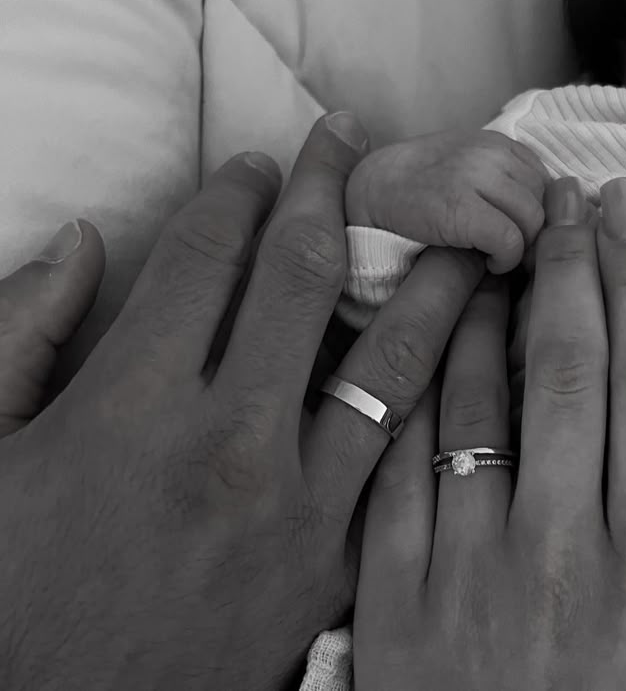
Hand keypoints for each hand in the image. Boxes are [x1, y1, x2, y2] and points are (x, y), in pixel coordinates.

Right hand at [0, 113, 484, 690]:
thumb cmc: (8, 594)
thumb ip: (21, 333)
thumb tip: (84, 241)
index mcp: (131, 401)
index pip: (205, 254)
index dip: (234, 192)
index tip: (259, 164)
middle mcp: (229, 439)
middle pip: (300, 277)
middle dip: (326, 191)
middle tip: (350, 141)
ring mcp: (298, 505)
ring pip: (390, 359)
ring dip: (430, 279)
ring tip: (463, 226)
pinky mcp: (336, 565)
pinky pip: (404, 455)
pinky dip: (439, 391)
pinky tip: (471, 350)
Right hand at [345, 129, 548, 273]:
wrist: (366, 192)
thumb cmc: (418, 191)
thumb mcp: (467, 171)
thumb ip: (506, 183)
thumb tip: (557, 218)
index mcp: (498, 143)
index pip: (551, 184)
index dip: (543, 216)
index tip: (521, 236)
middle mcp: (492, 153)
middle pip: (547, 203)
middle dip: (535, 234)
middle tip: (510, 252)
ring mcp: (476, 177)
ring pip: (534, 222)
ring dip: (521, 248)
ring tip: (495, 256)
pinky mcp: (460, 208)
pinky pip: (510, 240)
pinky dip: (505, 259)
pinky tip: (487, 263)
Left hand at [354, 176, 625, 689]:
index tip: (622, 216)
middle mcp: (566, 553)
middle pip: (566, 373)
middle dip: (568, 270)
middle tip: (561, 196)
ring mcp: (470, 568)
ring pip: (476, 401)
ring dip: (485, 310)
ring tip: (492, 245)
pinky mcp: (392, 593)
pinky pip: (398, 464)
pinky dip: (410, 388)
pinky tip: (415, 333)